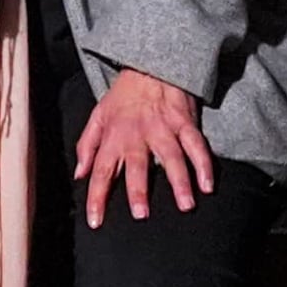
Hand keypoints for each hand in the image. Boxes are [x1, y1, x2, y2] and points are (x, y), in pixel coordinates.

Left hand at [69, 67, 212, 226]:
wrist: (150, 65)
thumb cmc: (123, 95)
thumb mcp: (98, 116)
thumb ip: (87, 146)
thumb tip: (79, 174)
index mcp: (114, 136)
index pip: (101, 171)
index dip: (97, 197)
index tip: (96, 221)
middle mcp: (138, 134)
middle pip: (138, 165)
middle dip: (138, 190)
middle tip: (141, 214)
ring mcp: (164, 129)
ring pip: (173, 157)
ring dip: (180, 181)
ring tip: (186, 205)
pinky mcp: (185, 123)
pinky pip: (197, 145)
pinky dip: (204, 164)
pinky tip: (208, 185)